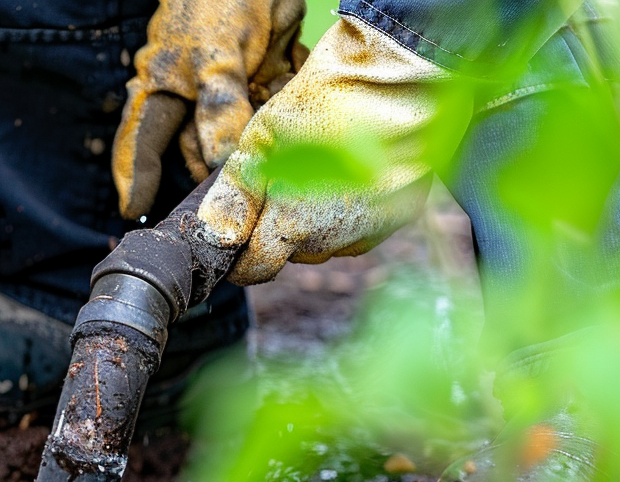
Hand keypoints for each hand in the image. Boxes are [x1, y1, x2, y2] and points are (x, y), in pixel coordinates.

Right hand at [113, 0, 307, 219]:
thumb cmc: (221, 1)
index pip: (141, 143)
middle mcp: (191, 96)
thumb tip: (220, 163)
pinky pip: (273, 112)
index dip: (136, 180)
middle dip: (212, 179)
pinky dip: (285, 124)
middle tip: (228, 212)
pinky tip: (299, 140)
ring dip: (254, 156)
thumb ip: (218, 109)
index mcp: (162, 89)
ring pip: (238, 137)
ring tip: (270, 186)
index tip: (134, 212)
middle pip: (196, 151)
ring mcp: (228, 89)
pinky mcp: (264, 77)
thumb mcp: (216, 56)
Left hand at [196, 16, 474, 283]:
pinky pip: (361, 230)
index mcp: (294, 224)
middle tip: (281, 184)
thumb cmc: (327, 98)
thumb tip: (215, 237)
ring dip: (316, 224)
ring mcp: (370, 230)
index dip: (240, 259)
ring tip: (320, 174)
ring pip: (328, 243)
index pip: (255, 269)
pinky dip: (350, 213)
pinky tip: (351, 176)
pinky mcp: (398, 217)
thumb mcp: (262, 139)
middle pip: (292, 253)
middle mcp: (334, 239)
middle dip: (279, 231)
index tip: (235, 240)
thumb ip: (235, 194)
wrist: (404, 75)